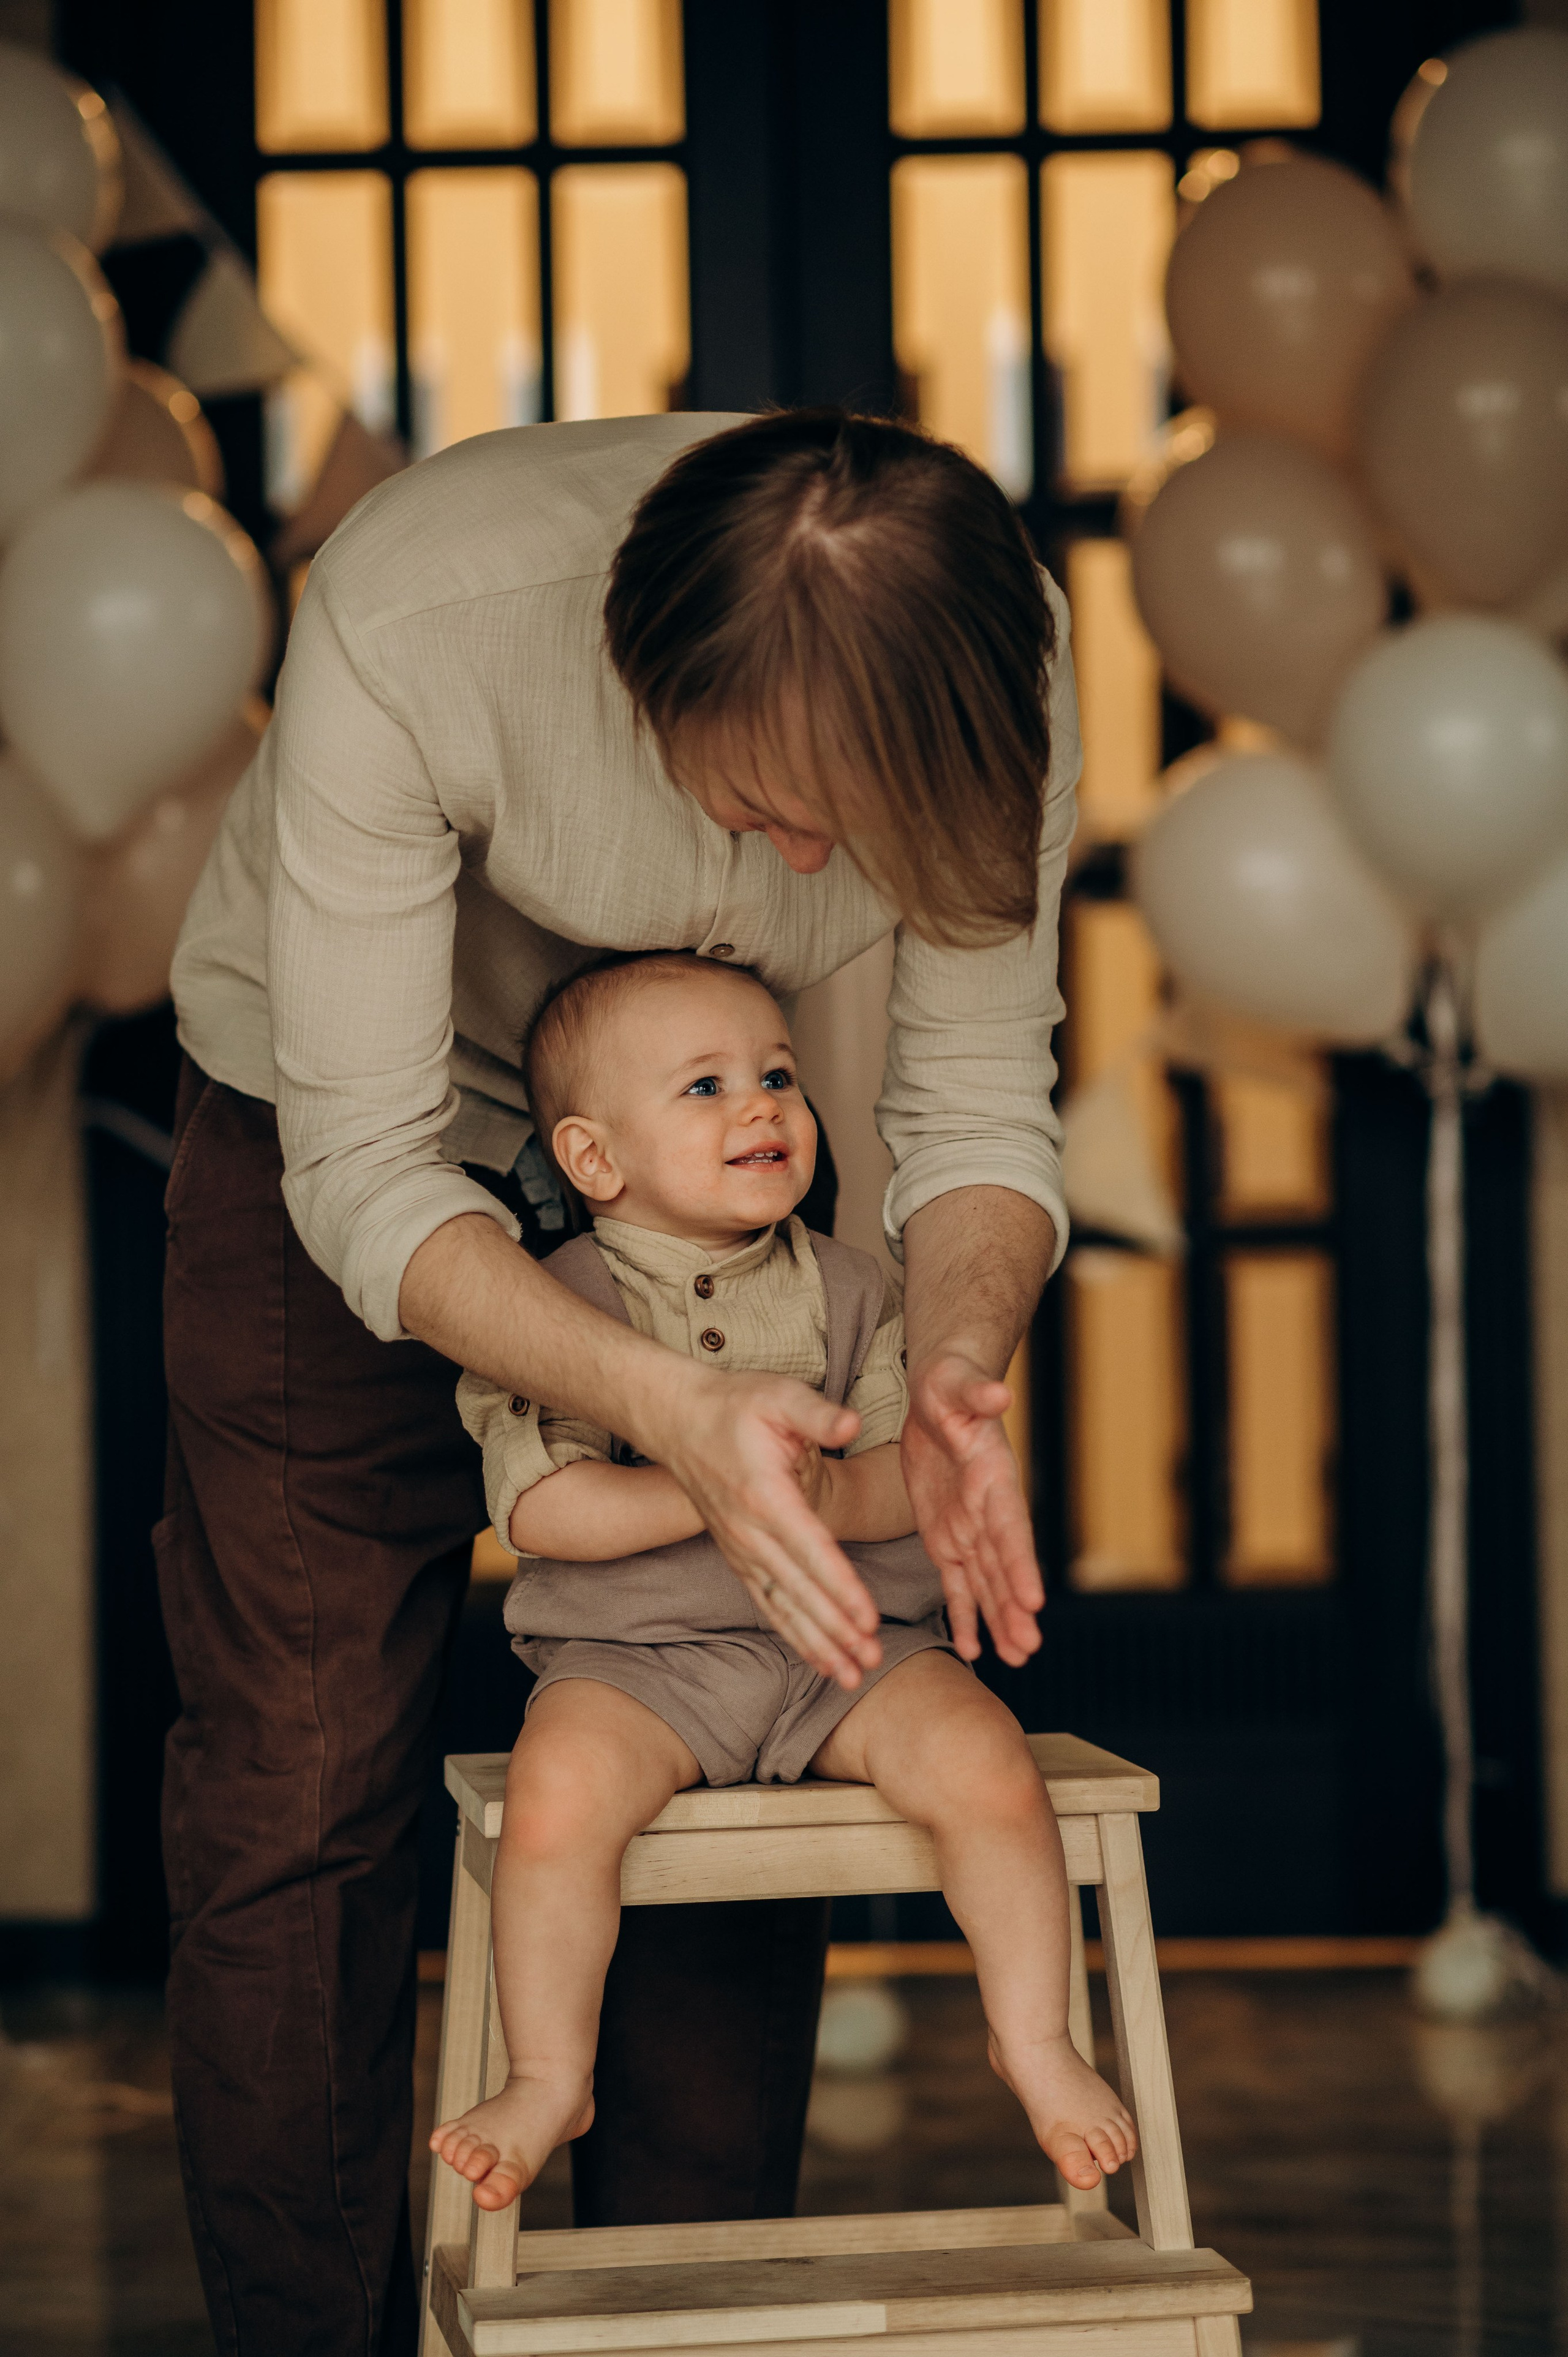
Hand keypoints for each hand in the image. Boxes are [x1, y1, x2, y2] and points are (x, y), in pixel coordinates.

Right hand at [646, 1367, 881, 1689]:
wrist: (678, 1420)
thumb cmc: (736, 1405)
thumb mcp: (779, 1395)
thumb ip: (817, 1413)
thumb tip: (852, 1423)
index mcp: (765, 1496)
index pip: (810, 1549)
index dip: (840, 1586)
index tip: (867, 1618)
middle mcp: (750, 1533)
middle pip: (799, 1591)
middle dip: (836, 1630)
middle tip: (870, 1661)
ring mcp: (741, 1549)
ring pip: (783, 1607)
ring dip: (817, 1643)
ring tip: (850, 1676)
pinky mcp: (739, 1556)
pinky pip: (768, 1603)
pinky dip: (793, 1633)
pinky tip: (819, 1658)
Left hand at [901, 1351, 1042, 1667]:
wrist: (940, 1394)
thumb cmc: (949, 1384)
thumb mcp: (955, 1384)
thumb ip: (976, 1393)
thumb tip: (999, 1395)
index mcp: (995, 1478)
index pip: (1011, 1527)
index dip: (1021, 1563)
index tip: (1033, 1600)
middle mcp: (988, 1510)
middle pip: (1004, 1566)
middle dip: (1015, 1607)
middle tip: (1027, 1649)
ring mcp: (969, 1528)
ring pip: (986, 1583)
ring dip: (1000, 1619)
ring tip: (1017, 1658)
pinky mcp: (945, 1536)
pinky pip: (956, 1582)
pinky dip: (965, 1614)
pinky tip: (975, 1648)